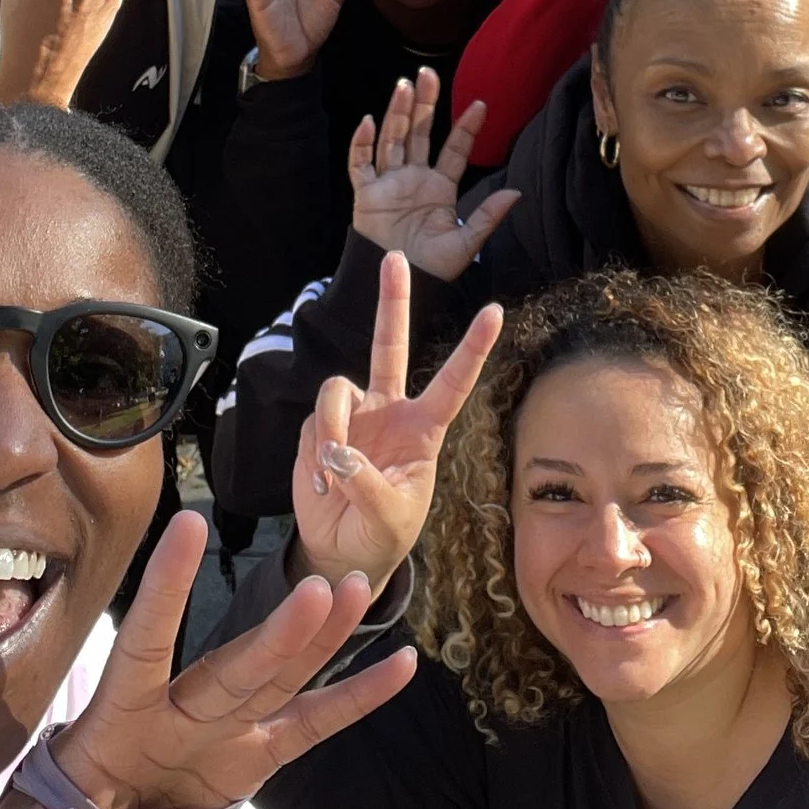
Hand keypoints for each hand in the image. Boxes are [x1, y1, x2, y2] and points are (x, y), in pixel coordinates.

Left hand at [0, 511, 415, 808]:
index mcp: (123, 713)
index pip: (146, 641)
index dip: (166, 589)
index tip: (190, 524)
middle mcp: (182, 709)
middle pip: (234, 669)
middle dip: (276, 636)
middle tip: (320, 588)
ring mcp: (223, 730)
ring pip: (279, 679)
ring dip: (320, 639)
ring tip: (360, 588)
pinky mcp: (253, 759)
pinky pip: (312, 726)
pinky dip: (355, 698)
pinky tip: (400, 667)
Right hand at [294, 250, 503, 587]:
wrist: (342, 551)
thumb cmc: (382, 533)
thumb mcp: (390, 515)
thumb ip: (369, 483)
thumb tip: (340, 451)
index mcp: (422, 428)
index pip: (453, 381)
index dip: (473, 348)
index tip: (495, 312)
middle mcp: (388, 411)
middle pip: (388, 346)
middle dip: (392, 302)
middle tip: (397, 257)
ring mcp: (353, 416)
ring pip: (336, 390)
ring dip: (332, 428)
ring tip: (333, 471)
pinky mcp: (319, 429)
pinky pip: (312, 425)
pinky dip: (315, 456)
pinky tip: (323, 484)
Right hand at [347, 69, 520, 282]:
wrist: (400, 284)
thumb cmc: (432, 267)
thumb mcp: (466, 243)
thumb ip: (487, 216)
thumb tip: (516, 192)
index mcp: (440, 187)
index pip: (454, 150)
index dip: (466, 128)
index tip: (481, 105)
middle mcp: (414, 177)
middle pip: (419, 133)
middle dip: (424, 104)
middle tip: (428, 74)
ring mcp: (389, 182)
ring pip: (392, 139)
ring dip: (397, 113)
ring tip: (404, 86)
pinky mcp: (366, 193)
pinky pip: (361, 163)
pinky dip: (362, 142)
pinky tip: (370, 121)